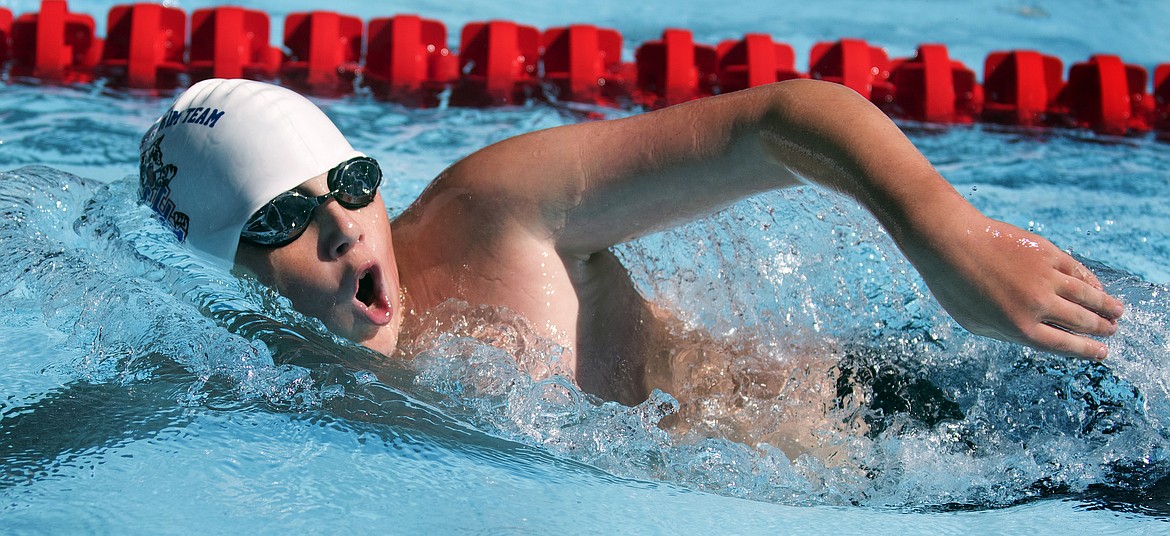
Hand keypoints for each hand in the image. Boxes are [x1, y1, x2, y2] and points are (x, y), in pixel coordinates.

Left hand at [910, 212, 1123, 359]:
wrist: (949, 241)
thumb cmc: (952, 285)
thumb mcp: (974, 321)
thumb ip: (1006, 331)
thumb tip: (1033, 333)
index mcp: (1019, 328)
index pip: (1065, 344)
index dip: (1087, 350)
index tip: (1102, 352)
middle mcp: (1038, 305)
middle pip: (1081, 321)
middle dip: (1101, 328)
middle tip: (1112, 331)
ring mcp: (1045, 277)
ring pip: (1087, 295)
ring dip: (1106, 305)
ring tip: (1118, 312)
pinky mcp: (1047, 253)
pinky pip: (1077, 271)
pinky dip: (1092, 281)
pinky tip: (1098, 287)